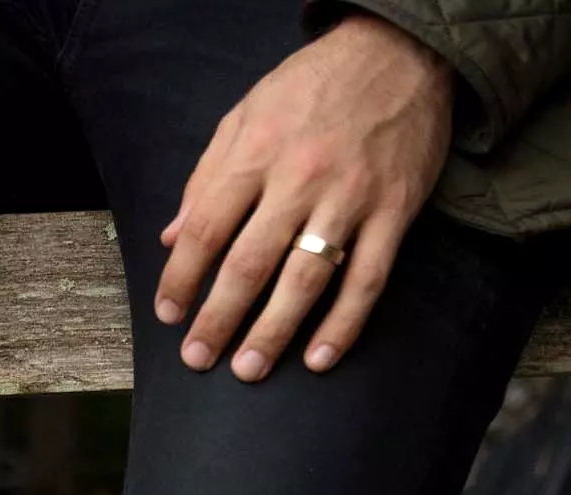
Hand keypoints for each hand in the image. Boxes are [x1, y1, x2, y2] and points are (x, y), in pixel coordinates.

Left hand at [155, 15, 453, 379]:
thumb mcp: (247, 112)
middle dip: (219, 318)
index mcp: (257, 152)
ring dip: (273, 332)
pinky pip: (367, 280)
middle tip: (199, 357)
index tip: (169, 314)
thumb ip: (207, 177)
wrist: (401, 49)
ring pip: (305, 280)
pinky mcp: (394, 212)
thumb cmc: (315, 84)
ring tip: (248, 369)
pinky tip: (320, 358)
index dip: (182, 276)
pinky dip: (344, 325)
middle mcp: (301, 178)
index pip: (207, 227)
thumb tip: (172, 237)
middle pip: (250, 263)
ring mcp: (350, 198)